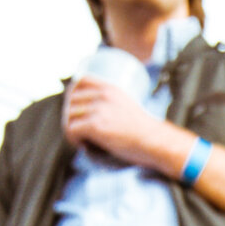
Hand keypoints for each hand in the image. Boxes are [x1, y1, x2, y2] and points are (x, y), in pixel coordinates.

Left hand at [62, 77, 183, 172]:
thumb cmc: (144, 131)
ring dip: (71, 129)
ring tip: (82, 139)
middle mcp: (103, 95)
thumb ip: (111, 104)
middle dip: (71, 116)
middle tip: (80, 130)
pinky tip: (84, 145)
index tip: (76, 108)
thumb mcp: (127, 106)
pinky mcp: (96, 125)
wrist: (155, 142)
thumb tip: (94, 115)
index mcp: (110, 88)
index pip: (81, 80)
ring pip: (69, 116)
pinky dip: (73, 139)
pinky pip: (71, 129)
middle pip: (71, 100)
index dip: (73, 94)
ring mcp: (99, 110)